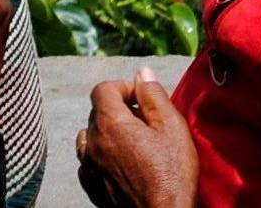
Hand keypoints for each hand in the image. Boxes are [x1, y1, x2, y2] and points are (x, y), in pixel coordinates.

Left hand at [75, 66, 198, 207]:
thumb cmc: (172, 175)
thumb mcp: (172, 127)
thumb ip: (154, 95)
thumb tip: (142, 73)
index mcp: (110, 124)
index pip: (102, 89)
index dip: (123, 87)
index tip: (142, 98)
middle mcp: (93, 144)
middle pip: (96, 112)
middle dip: (118, 110)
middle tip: (145, 122)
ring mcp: (89, 168)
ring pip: (89, 138)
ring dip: (106, 134)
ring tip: (132, 143)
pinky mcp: (92, 189)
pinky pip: (89, 163)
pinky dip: (101, 157)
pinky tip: (122, 164)